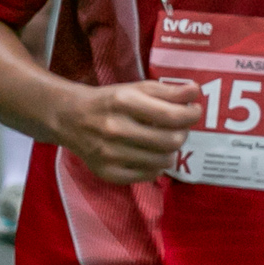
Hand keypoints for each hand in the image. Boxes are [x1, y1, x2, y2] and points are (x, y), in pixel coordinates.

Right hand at [50, 79, 201, 184]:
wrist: (67, 118)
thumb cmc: (108, 102)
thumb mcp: (134, 89)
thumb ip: (166, 90)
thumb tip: (195, 92)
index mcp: (122, 102)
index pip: (172, 116)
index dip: (191, 115)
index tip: (193, 112)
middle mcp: (114, 129)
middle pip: (171, 141)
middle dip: (182, 134)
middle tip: (177, 128)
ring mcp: (109, 153)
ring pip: (163, 161)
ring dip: (170, 151)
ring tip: (162, 142)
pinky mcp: (107, 172)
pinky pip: (148, 175)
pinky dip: (155, 166)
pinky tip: (147, 155)